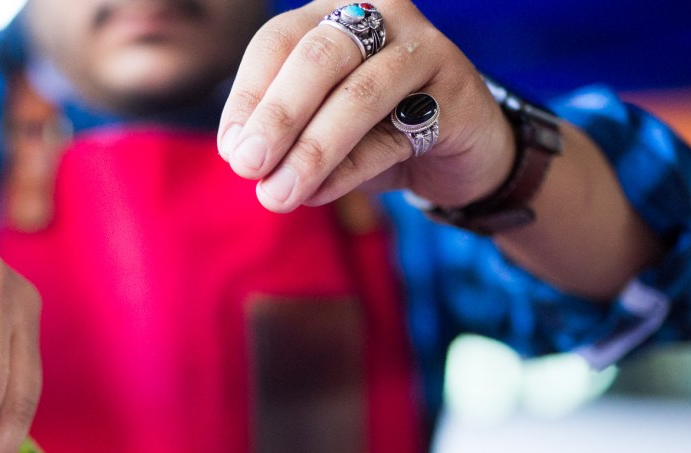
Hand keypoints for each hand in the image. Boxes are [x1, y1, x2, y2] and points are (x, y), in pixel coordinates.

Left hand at [218, 0, 514, 212]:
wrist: (459, 151)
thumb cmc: (375, 131)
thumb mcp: (319, 126)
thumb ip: (282, 133)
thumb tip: (240, 155)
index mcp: (333, 10)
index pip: (276, 41)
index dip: (248, 97)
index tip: (231, 153)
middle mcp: (380, 13)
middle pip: (317, 57)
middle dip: (277, 116)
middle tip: (247, 167)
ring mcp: (423, 46)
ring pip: (359, 95)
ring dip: (312, 151)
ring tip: (277, 196)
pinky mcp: (457, 91)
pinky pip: (393, 134)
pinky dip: (349, 170)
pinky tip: (317, 195)